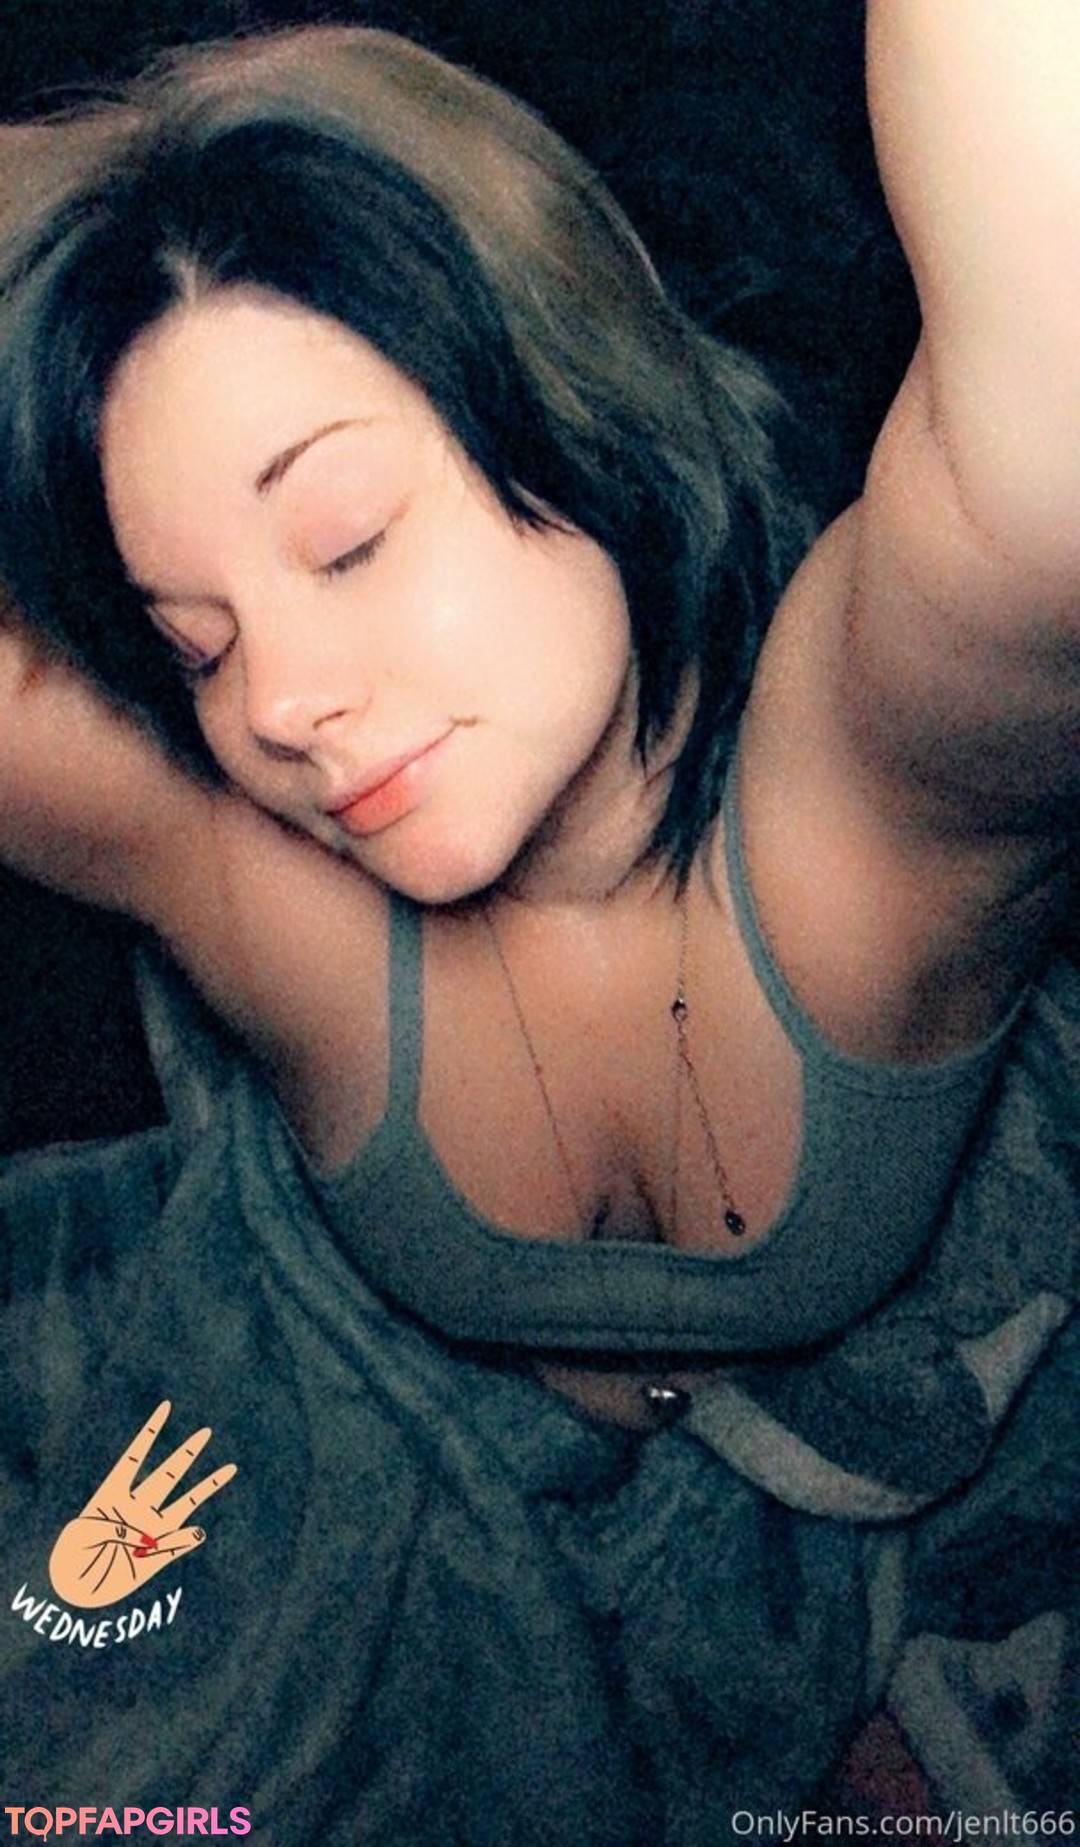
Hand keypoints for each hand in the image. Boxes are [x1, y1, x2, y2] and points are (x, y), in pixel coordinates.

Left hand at [49, 1400, 235, 1608]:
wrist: (75, 1592)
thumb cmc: (72, 1558)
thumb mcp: (82, 1535)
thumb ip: (115, 1529)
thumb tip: (149, 1538)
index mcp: (113, 1494)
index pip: (135, 1455)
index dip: (151, 1431)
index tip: (166, 1407)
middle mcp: (137, 1507)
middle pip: (168, 1473)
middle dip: (187, 1453)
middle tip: (206, 1431)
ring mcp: (150, 1530)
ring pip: (186, 1502)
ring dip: (208, 1486)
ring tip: (230, 1468)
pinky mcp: (157, 1556)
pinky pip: (180, 1543)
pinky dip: (188, 1539)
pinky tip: (196, 1533)